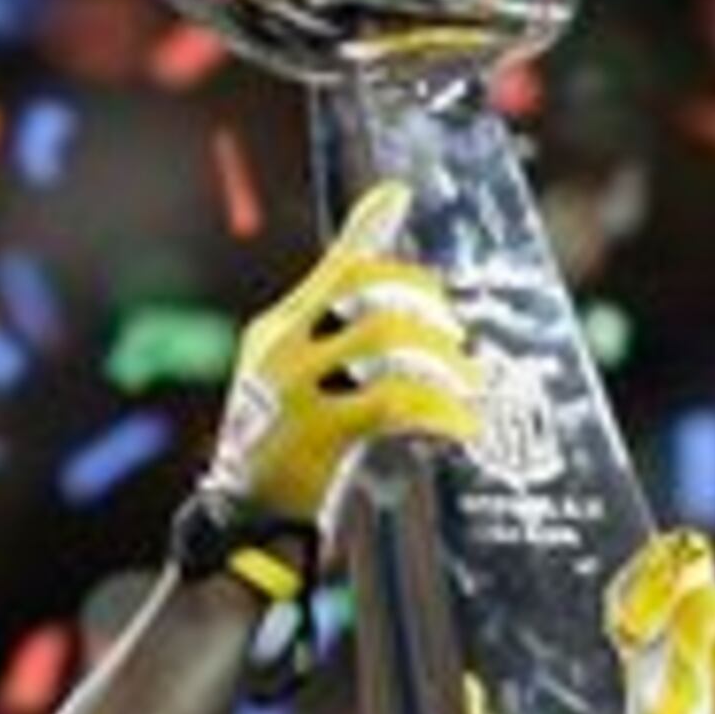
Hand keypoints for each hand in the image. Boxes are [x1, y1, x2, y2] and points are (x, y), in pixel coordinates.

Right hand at [197, 181, 480, 536]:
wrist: (245, 516)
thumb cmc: (287, 444)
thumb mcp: (300, 378)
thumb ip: (335, 333)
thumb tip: (382, 296)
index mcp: (278, 331)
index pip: (334, 266)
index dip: (370, 229)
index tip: (401, 197)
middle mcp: (283, 349)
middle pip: (368, 294)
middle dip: (426, 306)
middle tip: (457, 337)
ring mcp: (298, 388)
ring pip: (386, 343)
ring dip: (442, 362)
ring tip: (470, 388)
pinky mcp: (319, 432)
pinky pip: (395, 404)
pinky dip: (439, 412)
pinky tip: (461, 427)